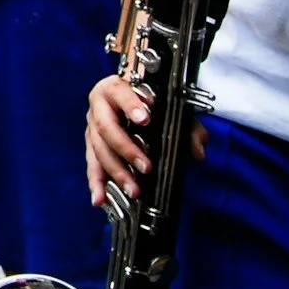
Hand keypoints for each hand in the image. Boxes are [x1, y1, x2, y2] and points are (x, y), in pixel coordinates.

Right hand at [86, 72, 204, 206]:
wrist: (129, 98)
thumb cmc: (150, 102)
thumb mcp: (171, 109)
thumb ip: (187, 127)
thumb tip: (197, 151)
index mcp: (115, 88)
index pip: (120, 93)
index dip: (131, 105)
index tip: (145, 119)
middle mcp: (99, 107)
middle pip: (106, 127)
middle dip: (126, 149)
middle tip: (146, 167)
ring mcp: (92, 127)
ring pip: (98, 150)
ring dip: (116, 172)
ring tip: (134, 190)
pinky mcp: (91, 146)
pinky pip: (92, 166)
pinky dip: (96, 184)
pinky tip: (99, 200)